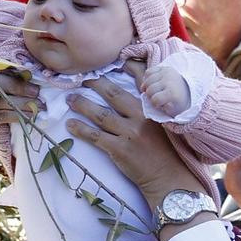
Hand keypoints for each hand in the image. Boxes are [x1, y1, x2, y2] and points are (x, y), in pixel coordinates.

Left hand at [66, 60, 203, 205]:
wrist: (169, 179)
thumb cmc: (168, 153)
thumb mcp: (165, 125)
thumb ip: (152, 109)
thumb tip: (139, 94)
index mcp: (154, 109)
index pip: (141, 82)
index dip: (127, 68)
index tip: (114, 61)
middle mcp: (142, 117)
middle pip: (114, 94)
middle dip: (96, 84)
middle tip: (83, 78)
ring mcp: (130, 133)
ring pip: (100, 114)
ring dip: (82, 104)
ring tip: (70, 99)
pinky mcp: (119, 149)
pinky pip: (95, 136)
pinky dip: (80, 129)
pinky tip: (70, 125)